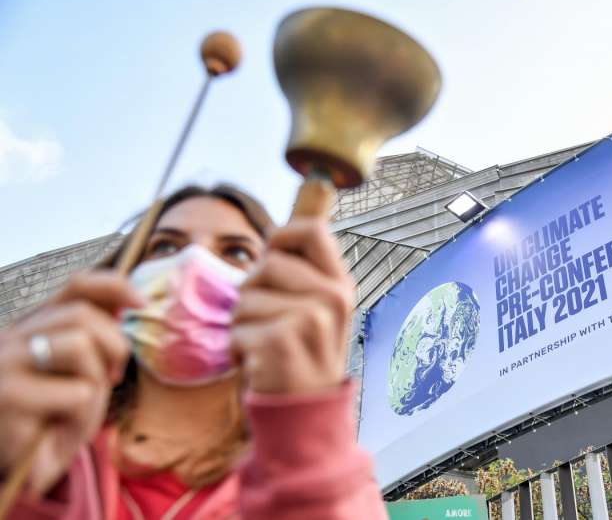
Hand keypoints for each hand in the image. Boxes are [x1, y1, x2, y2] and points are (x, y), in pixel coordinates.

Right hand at [0, 272, 140, 495]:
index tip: (143, 303)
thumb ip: (97, 340)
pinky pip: (76, 393)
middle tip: (113, 378)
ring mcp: (4, 364)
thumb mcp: (82, 375)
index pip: (75, 286)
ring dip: (95, 384)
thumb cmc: (54, 422)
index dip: (115, 286)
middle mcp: (12, 338)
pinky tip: (60, 434)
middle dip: (113, 346)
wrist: (16, 472)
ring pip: (80, 345)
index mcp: (33, 327)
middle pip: (83, 314)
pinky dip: (83, 417)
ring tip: (78, 410)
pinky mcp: (7, 397)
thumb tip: (134, 303)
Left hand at [231, 218, 354, 394]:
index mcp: (340, 284)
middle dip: (253, 294)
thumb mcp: (315, 310)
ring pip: (245, 297)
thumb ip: (301, 273)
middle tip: (271, 325)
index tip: (273, 261)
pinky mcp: (282, 341)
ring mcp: (310, 319)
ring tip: (266, 348)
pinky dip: (238, 351)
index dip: (282, 236)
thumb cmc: (301, 356)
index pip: (311, 229)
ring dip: (243, 326)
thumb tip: (278, 230)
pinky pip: (237, 329)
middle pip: (267, 263)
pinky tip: (260, 365)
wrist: (306, 414)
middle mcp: (332, 297)